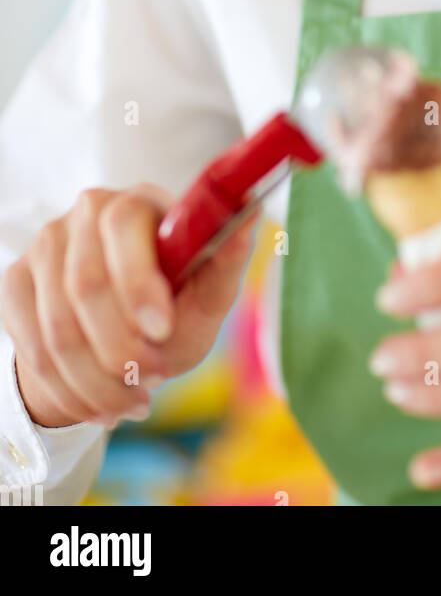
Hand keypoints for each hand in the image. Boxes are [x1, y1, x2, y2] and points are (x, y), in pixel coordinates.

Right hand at [0, 183, 258, 427]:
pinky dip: (65, 387)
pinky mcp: (17, 279)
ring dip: (95, 380)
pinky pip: (29, 343)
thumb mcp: (207, 297)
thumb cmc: (173, 311)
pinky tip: (96, 403)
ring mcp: (48, 243)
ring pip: (57, 326)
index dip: (138, 284)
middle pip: (86, 284)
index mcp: (140, 201)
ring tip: (129, 402)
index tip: (161, 332)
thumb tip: (251, 211)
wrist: (120, 341)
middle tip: (149, 381)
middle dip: (119, 349)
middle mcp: (89, 210)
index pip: (123, 226)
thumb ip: (224, 263)